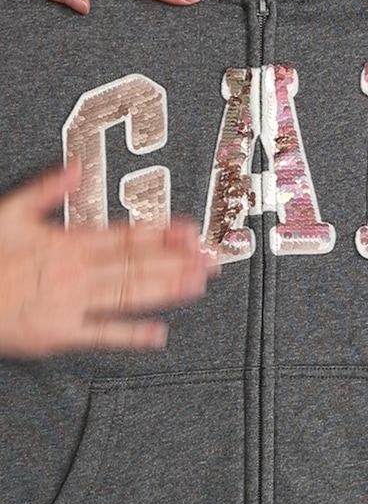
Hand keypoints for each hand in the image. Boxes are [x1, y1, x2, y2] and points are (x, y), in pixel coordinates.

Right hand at [0, 163, 218, 357]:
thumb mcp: (10, 212)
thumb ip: (47, 189)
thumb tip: (78, 168)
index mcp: (68, 242)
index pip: (125, 235)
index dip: (161, 233)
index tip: (190, 231)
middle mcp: (77, 271)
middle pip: (136, 264)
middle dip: (177, 261)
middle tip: (211, 259)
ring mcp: (71, 302)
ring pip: (127, 294)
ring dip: (165, 289)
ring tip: (197, 284)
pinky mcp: (60, 332)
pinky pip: (100, 334)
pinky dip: (130, 335)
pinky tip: (157, 335)